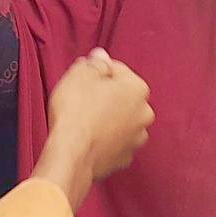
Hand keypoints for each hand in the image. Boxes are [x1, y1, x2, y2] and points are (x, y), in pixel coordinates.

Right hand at [37, 49, 151, 200]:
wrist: (71, 155)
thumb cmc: (75, 112)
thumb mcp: (80, 75)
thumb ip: (94, 63)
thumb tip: (101, 57)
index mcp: (137, 88)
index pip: (117, 69)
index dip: (97, 71)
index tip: (83, 78)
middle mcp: (144, 114)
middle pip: (122, 96)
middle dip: (105, 95)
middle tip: (82, 99)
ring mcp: (136, 139)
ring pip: (121, 120)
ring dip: (107, 118)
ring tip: (84, 120)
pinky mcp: (124, 159)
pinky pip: (115, 142)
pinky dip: (105, 139)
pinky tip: (88, 138)